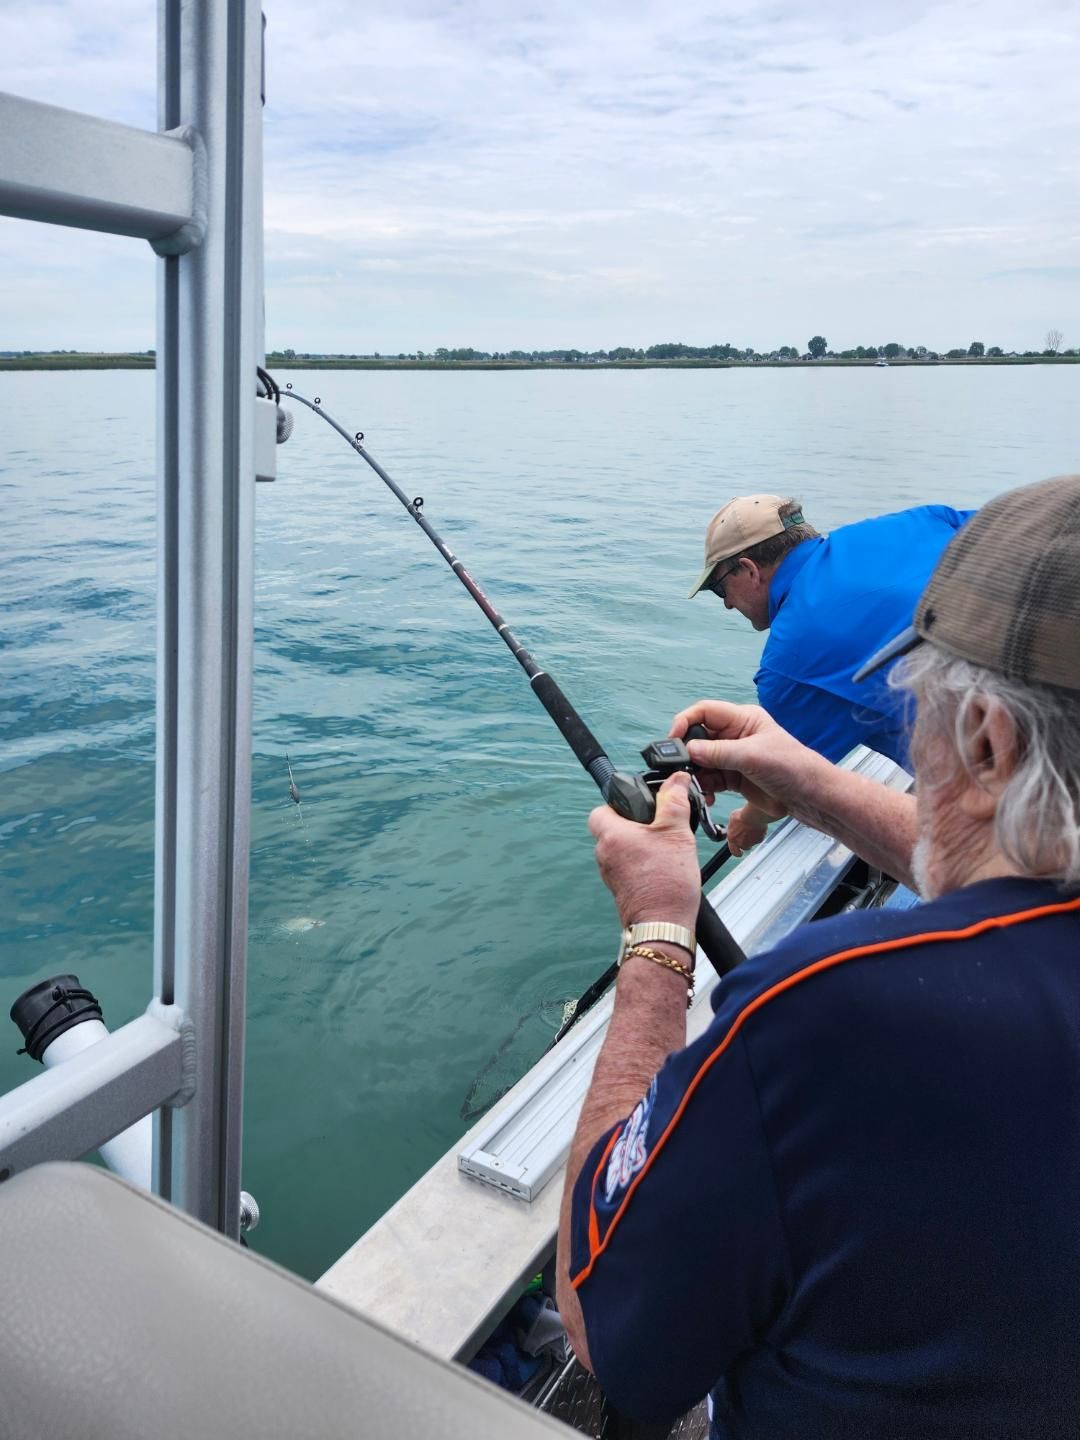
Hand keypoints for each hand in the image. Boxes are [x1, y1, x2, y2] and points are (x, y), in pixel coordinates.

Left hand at [588, 772, 699, 931]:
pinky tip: (662, 867)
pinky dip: (641, 863)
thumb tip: (676, 780)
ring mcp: (610, 874)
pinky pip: (626, 867)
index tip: (640, 805)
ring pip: (620, 848)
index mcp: (611, 835)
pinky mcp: (619, 889)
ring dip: (639, 845)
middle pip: (611, 828)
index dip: (619, 803)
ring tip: (664, 848)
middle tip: (657, 826)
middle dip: (634, 824)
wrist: (663, 925)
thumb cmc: (666, 883)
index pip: (600, 809)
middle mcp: (604, 854)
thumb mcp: (676, 833)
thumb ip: (674, 801)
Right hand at [669, 700, 822, 821]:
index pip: (705, 712)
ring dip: (695, 774)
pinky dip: (703, 787)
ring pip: (701, 761)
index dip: (686, 721)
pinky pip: (709, 779)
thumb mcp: (752, 756)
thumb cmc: (792, 767)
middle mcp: (735, 736)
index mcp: (742, 719)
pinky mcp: (734, 778)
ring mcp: (733, 758)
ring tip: (693, 785)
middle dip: (688, 752)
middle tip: (681, 767)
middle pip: (699, 737)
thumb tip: (689, 749)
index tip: (674, 738)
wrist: (811, 796)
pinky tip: (705, 795)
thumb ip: (718, 752)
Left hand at [725, 803, 769, 856]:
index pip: (734, 851)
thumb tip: (734, 826)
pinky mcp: (760, 839)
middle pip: (744, 847)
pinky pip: (759, 839)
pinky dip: (759, 834)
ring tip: (752, 828)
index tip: (739, 853)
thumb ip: (733, 826)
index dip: (737, 852)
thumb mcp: (732, 819)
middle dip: (746, 842)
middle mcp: (741, 843)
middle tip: (747, 834)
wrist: (753, 815)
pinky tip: (758, 827)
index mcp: (732, 839)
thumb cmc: (742, 816)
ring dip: (752, 838)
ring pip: (752, 843)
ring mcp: (751, 842)